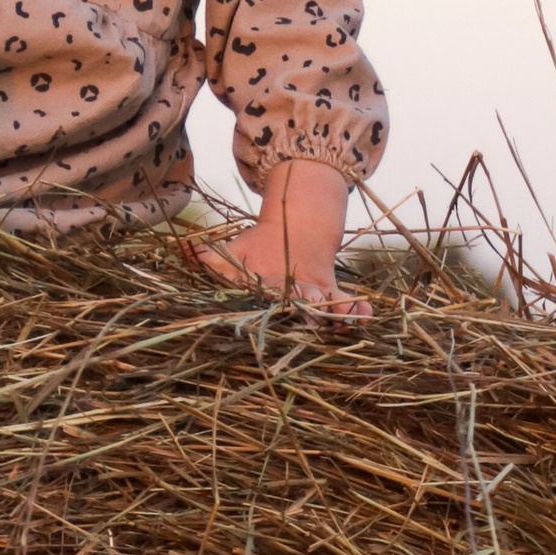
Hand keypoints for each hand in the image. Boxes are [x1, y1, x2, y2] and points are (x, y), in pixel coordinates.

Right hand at [205, 156, 369, 319]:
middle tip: (312, 319)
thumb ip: (210, 257)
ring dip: (332, 315)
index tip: (272, 301)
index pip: (262, 303)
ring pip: (320, 310)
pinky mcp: (330, 294)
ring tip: (345, 318)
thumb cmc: (257, 249)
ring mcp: (310, 302)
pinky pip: (343, 304)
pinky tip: (367, 314)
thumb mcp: (233, 252)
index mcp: (260, 297)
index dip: (268, 302)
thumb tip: (187, 249)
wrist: (292, 234)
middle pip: (294, 311)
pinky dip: (357, 311)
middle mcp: (285, 306)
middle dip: (304, 315)